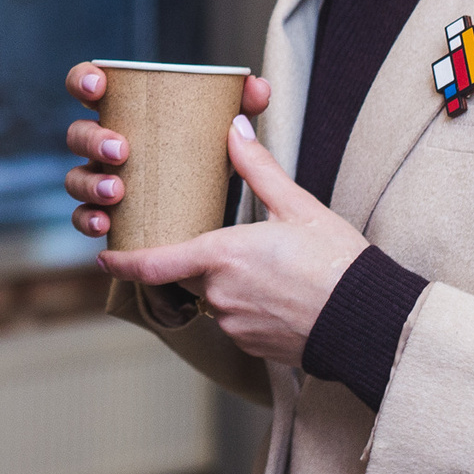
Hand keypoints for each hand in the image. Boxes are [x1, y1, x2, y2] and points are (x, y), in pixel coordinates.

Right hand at [63, 64, 271, 234]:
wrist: (207, 211)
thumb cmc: (203, 155)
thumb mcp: (222, 130)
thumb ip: (241, 105)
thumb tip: (258, 86)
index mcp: (122, 112)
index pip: (87, 86)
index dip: (83, 80)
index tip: (100, 87)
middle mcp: (102, 143)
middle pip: (78, 134)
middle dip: (93, 139)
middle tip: (122, 150)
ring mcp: (98, 179)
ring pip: (75, 178)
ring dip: (90, 183)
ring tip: (117, 192)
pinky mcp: (103, 214)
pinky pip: (81, 218)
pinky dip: (87, 220)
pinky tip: (105, 225)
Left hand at [92, 113, 369, 366]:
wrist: (367, 321)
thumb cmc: (336, 262)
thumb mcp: (296, 206)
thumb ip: (257, 168)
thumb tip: (234, 128)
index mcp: (222, 255)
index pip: (154, 264)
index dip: (124, 262)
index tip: (105, 256)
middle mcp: (219, 294)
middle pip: (190, 275)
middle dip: (202, 260)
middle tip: (234, 245)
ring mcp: (234, 324)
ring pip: (214, 298)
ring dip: (229, 283)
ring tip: (272, 269)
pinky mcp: (251, 346)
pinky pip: (235, 320)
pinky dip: (247, 305)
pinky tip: (279, 294)